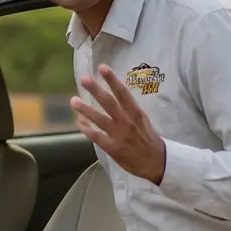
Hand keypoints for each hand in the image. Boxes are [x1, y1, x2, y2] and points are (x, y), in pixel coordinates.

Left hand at [72, 64, 167, 183]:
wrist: (157, 162)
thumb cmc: (149, 140)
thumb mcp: (143, 121)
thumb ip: (129, 111)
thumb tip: (115, 98)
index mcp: (136, 113)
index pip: (123, 93)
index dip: (112, 80)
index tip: (102, 68)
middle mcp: (127, 121)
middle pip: (109, 102)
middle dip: (96, 89)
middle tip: (84, 79)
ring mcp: (119, 135)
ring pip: (99, 119)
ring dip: (85, 109)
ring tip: (73, 100)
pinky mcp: (112, 147)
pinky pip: (96, 136)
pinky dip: (86, 129)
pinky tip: (79, 122)